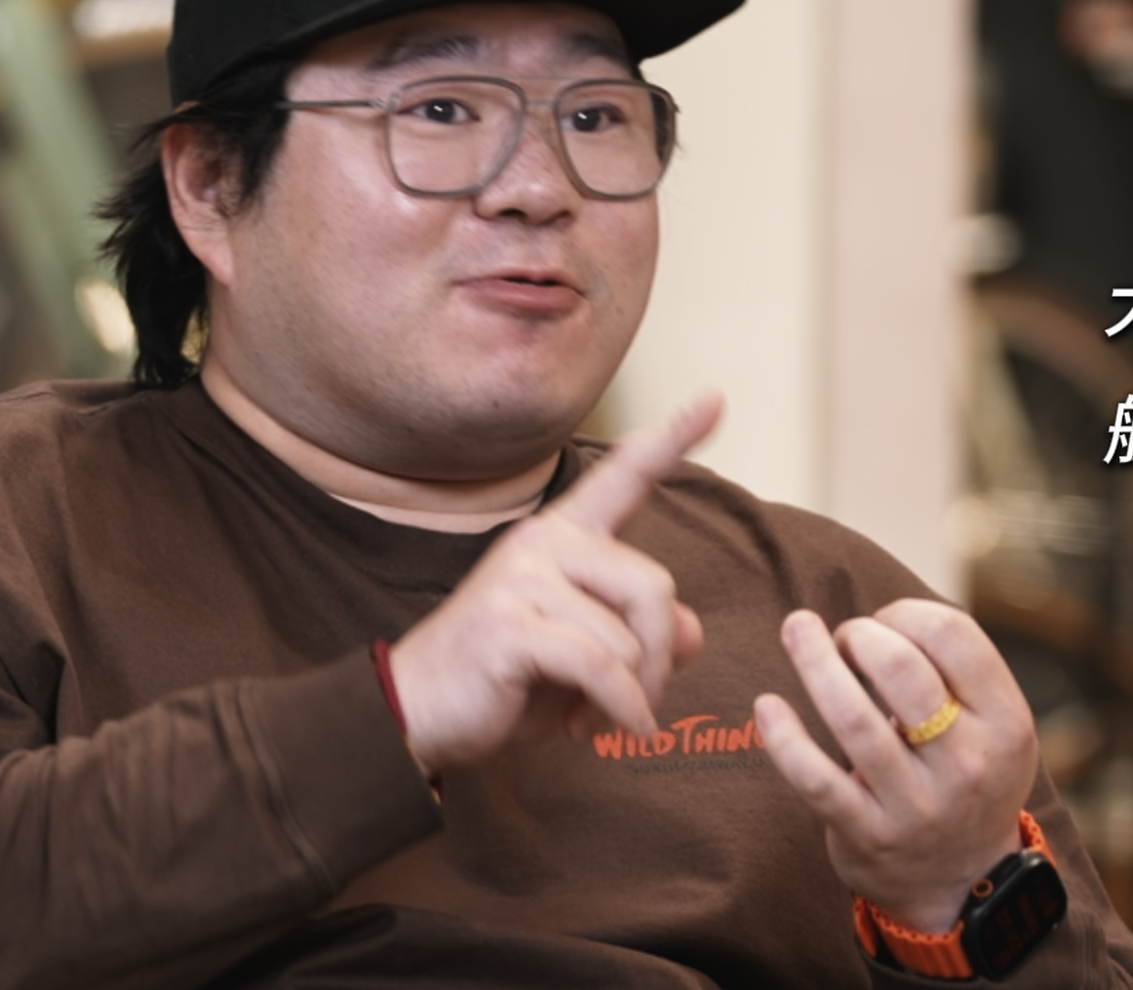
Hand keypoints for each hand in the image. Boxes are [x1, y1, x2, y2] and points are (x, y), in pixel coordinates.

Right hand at [389, 395, 721, 775]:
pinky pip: (600, 668)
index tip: (715, 399)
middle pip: (654, 587)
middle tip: (637, 703)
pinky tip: (597, 732)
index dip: (672, 440)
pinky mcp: (512, 623)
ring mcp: (522, 578)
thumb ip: (640, 636)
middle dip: (660, 658)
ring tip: (594, 720)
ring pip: (629, 637)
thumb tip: (693, 632)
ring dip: (631, 695)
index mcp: (562, 536)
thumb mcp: (584, 658)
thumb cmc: (503, 681)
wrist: (417, 712)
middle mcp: (543, 541)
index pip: (625, 478)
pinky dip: (615, 709)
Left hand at [753, 599, 1037, 933]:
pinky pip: (816, 780)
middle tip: (840, 638)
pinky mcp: (869, 835)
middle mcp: (968, 763)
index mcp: (1006, 721)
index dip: (903, 612)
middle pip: (899, 667)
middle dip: (857, 634)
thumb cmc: (963, 772)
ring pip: (852, 717)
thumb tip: (875, 616)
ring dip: (814, 661)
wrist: (962, 881)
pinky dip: (784, 738)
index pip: (951, 634)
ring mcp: (918, 805)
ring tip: (796, 630)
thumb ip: (954, 669)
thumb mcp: (992, 724)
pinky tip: (766, 705)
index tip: (882, 623)